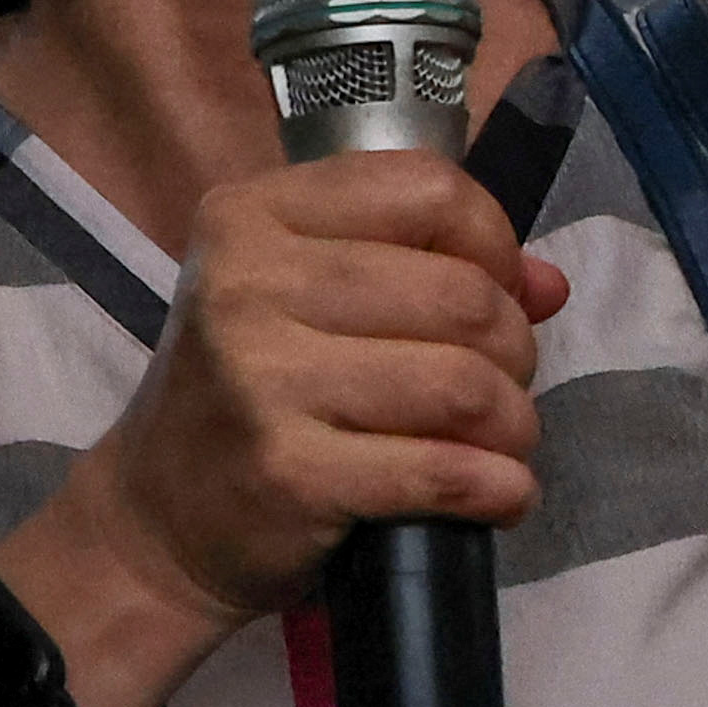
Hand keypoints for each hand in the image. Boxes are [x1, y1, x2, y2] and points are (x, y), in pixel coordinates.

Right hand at [61, 154, 575, 632]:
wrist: (158, 517)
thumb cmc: (253, 391)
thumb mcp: (309, 298)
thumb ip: (427, 267)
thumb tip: (548, 283)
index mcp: (255, 214)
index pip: (430, 189)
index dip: (492, 242)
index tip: (495, 292)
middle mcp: (249, 283)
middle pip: (462, 293)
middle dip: (514, 348)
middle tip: (500, 387)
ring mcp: (263, 379)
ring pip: (464, 384)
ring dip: (513, 423)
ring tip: (503, 443)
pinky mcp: (289, 472)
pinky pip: (442, 471)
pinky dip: (498, 487)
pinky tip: (500, 494)